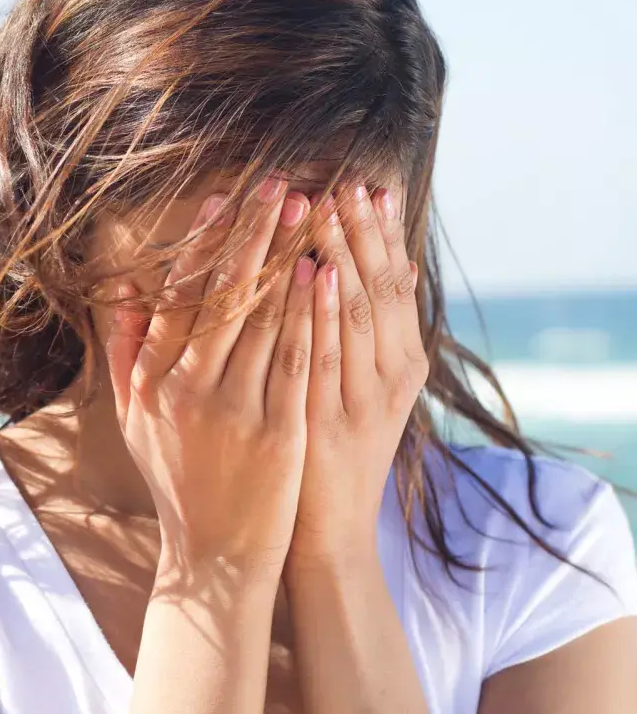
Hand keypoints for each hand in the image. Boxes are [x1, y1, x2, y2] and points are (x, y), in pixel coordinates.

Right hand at [104, 179, 317, 576]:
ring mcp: (235, 410)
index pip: (179, 298)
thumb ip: (126, 351)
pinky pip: (297, 358)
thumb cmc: (176, 479)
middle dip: (253, 234)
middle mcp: (188, 390)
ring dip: (288, 258)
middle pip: (224, 296)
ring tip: (311, 211)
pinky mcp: (279, 431)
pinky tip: (325, 272)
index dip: (203, 245)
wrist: (215, 555)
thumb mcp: (134, 417)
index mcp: (152, 382)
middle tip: (279, 184)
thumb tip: (125, 287)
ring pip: (265, 318)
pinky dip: (311, 312)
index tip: (224, 198)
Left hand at [291, 184, 426, 565]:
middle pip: (379, 290)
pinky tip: (314, 270)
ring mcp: (360, 401)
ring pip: (356, 314)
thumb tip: (363, 267)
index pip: (395, 285)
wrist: (320, 533)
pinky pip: (323, 357)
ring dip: (342, 254)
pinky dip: (321, 311)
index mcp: (399, 366)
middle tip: (349, 180)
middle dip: (364, 232)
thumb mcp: (354, 390)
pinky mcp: (327, 424)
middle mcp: (389, 378)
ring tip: (328, 204)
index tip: (371, 185)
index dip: (384, 235)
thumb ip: (358, 335)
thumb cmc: (326, 452)